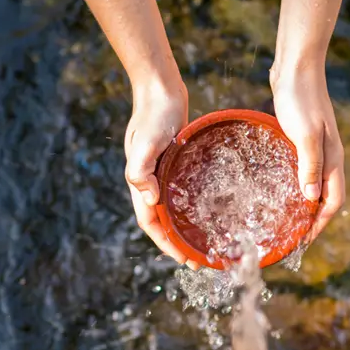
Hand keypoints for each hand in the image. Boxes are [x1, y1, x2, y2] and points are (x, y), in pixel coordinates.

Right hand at [124, 81, 200, 268]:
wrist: (160, 89)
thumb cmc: (153, 115)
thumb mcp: (145, 142)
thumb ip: (140, 170)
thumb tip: (149, 200)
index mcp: (141, 182)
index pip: (151, 223)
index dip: (166, 243)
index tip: (184, 259)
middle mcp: (150, 181)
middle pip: (162, 221)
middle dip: (178, 243)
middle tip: (201, 260)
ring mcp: (162, 172)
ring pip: (173, 208)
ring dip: (185, 227)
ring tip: (205, 241)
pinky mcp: (175, 162)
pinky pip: (182, 191)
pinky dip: (192, 205)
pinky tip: (209, 209)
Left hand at [271, 66, 345, 240]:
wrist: (296, 67)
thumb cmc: (300, 99)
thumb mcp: (305, 134)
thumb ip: (309, 166)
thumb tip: (311, 199)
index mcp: (332, 158)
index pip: (333, 201)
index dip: (320, 224)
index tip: (303, 241)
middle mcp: (328, 157)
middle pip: (326, 197)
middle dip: (313, 220)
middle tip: (292, 237)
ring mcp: (316, 148)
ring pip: (314, 185)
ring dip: (304, 204)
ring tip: (285, 219)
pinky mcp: (302, 139)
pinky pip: (302, 170)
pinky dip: (294, 185)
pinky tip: (278, 188)